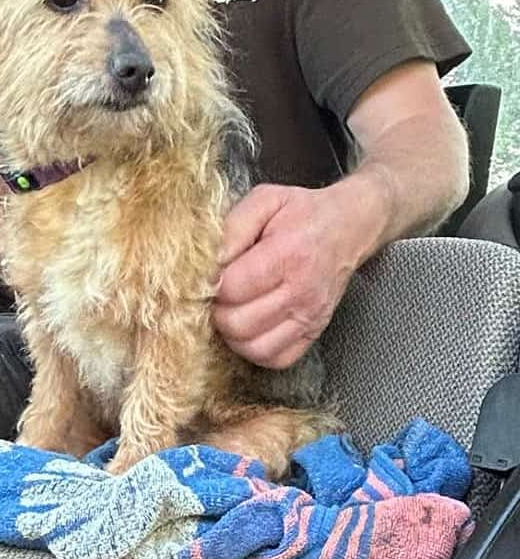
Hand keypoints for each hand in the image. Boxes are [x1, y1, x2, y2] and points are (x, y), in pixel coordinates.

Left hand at [212, 183, 357, 369]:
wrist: (348, 227)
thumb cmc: (304, 213)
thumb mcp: (265, 200)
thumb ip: (233, 226)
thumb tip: (209, 260)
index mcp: (288, 254)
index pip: (232, 287)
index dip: (210, 283)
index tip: (209, 273)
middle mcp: (302, 292)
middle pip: (238, 323)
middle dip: (216, 309)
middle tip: (217, 293)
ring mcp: (310, 317)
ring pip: (253, 347)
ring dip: (231, 332)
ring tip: (232, 308)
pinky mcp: (314, 333)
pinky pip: (275, 358)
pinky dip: (254, 349)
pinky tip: (250, 326)